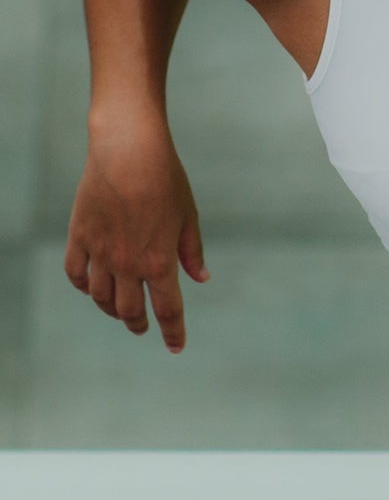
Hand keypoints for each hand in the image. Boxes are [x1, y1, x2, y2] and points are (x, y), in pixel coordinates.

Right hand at [63, 117, 209, 352]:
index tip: (176, 347)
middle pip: (130, 311)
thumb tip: (201, 279)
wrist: (128, 151)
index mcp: (160, 260)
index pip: (168, 309)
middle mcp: (128, 264)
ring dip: (113, 309)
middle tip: (145, 328)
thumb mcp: (189, 215)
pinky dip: (84, 287)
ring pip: (101, 298)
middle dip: (139, 324)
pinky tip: (92, 287)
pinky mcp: (79, 239)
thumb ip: (192, 251)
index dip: (173, 332)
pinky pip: (76, 275)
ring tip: (122, 310)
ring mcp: (100, 254)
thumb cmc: (166, 179)